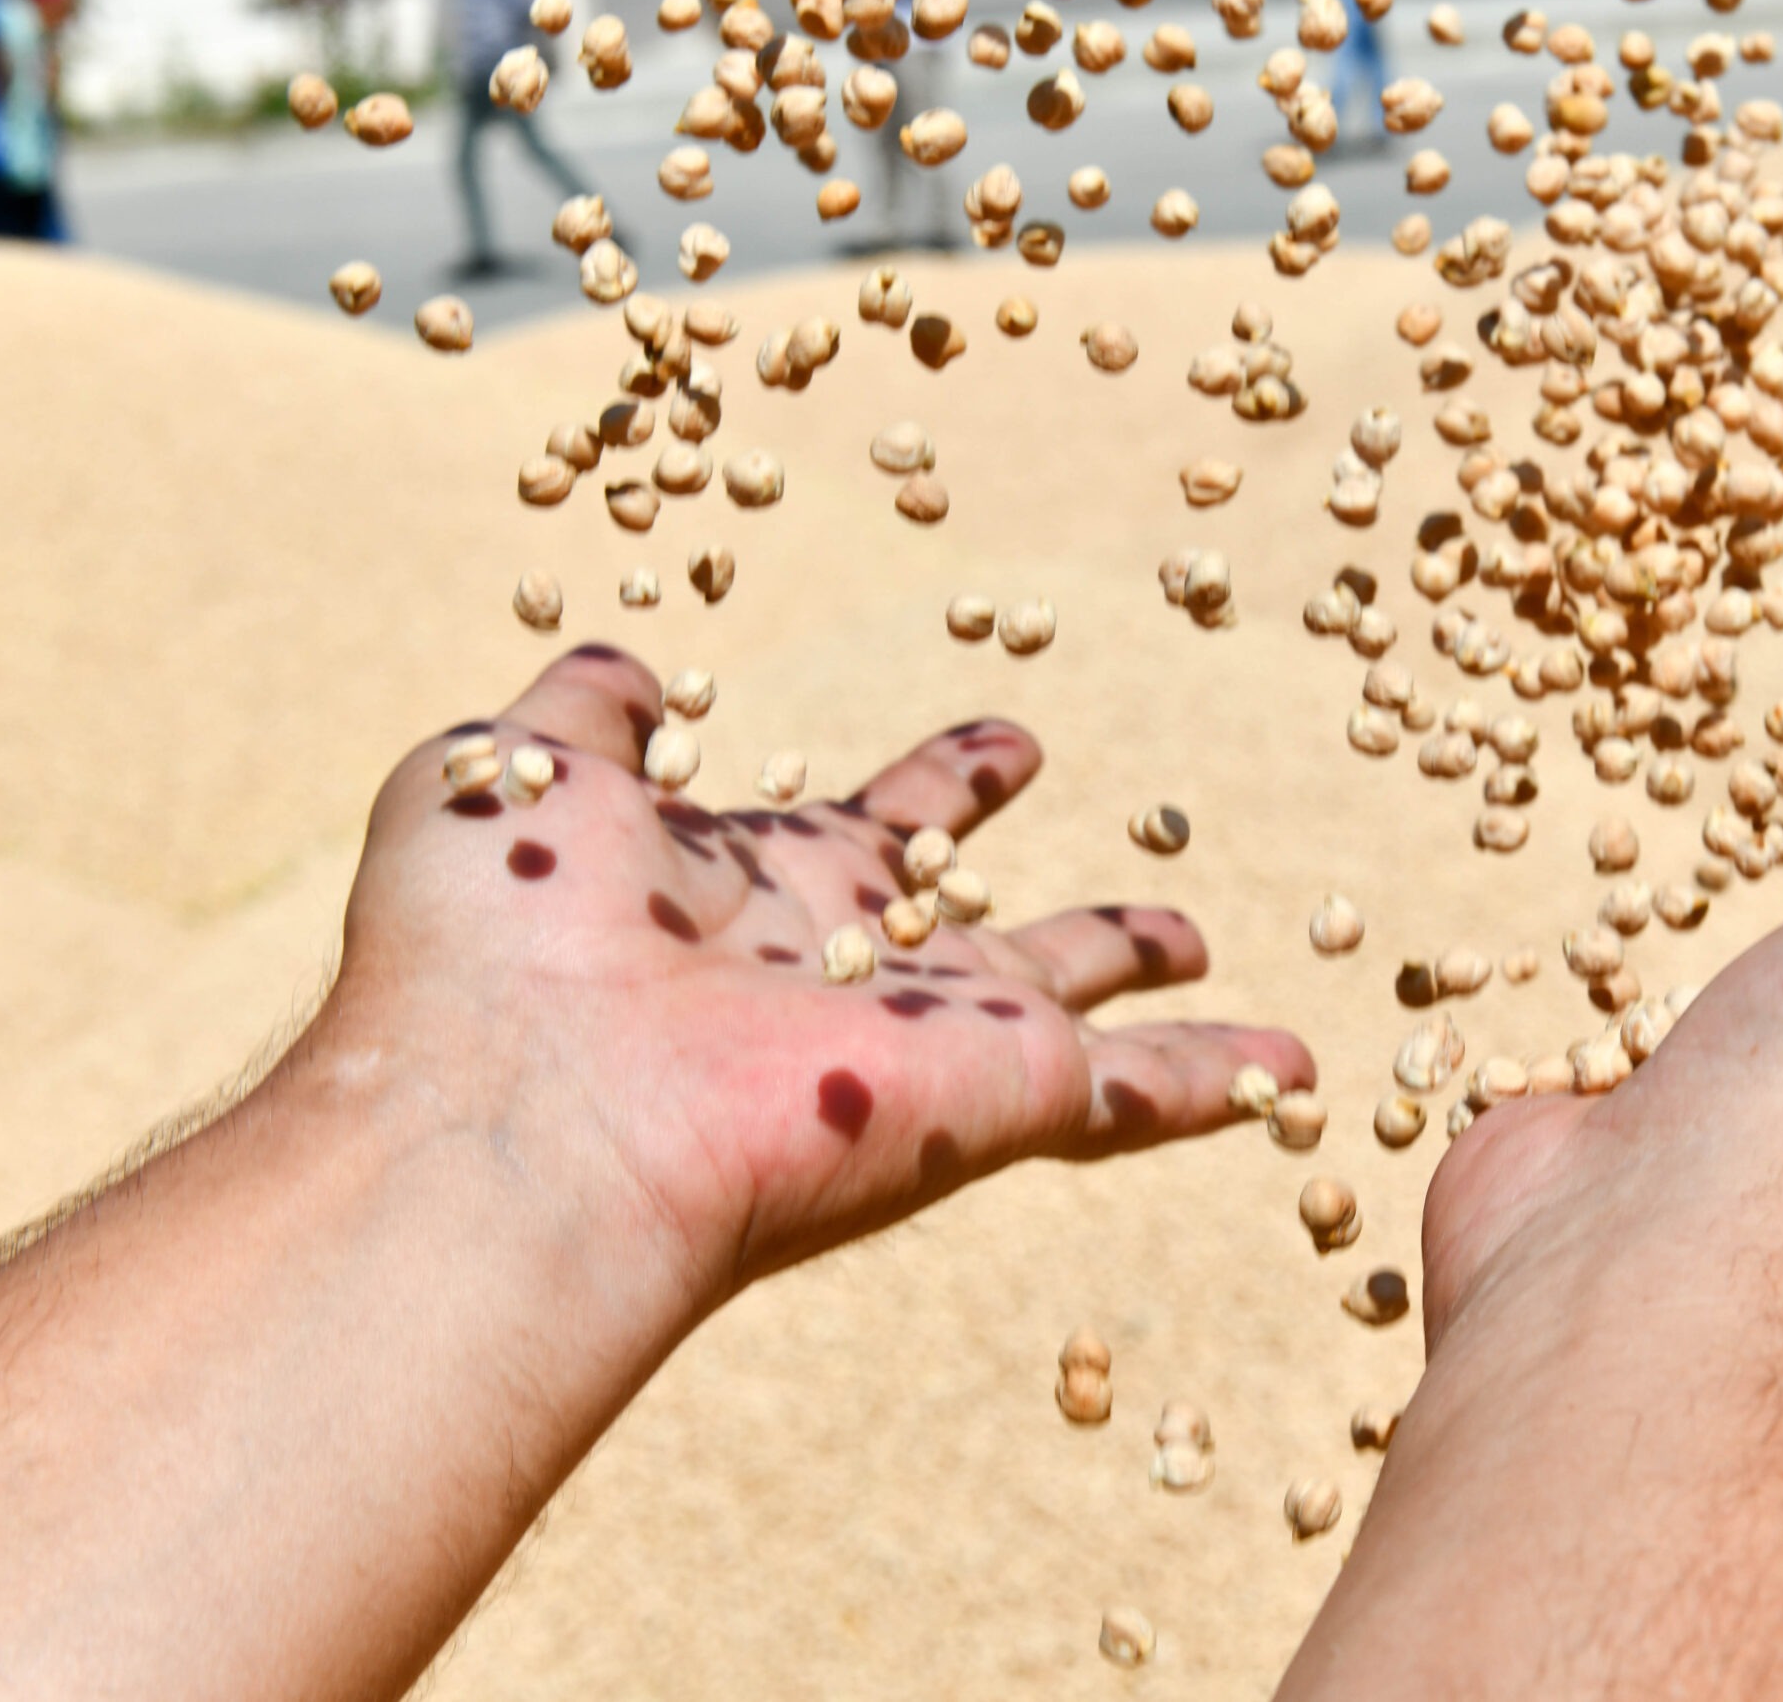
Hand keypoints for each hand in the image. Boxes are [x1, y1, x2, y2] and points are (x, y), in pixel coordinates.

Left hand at [329, 647, 1311, 1303]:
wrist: (523, 1115)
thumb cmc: (487, 950)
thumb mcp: (509, 774)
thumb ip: (583, 714)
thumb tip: (629, 666)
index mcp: (752, 889)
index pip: (872, 829)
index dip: (942, 786)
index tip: (1005, 750)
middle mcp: (849, 969)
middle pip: (973, 920)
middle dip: (1038, 884)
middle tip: (1122, 869)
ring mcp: (926, 1041)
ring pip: (1069, 1008)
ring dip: (1142, 979)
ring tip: (1197, 939)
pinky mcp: (995, 1096)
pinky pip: (1136, 1089)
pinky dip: (1221, 1078)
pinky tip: (1295, 1072)